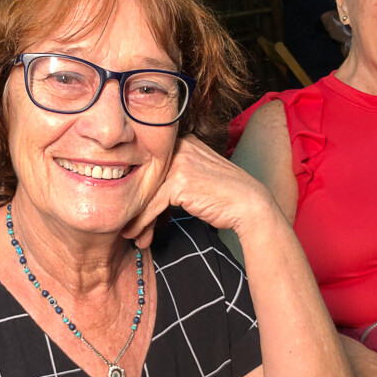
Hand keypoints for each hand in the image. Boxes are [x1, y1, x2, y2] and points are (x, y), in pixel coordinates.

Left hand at [121, 135, 277, 247]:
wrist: (249, 205)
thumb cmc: (223, 196)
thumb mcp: (194, 177)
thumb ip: (171, 176)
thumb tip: (142, 192)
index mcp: (182, 140)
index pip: (150, 165)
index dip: (139, 190)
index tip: (131, 210)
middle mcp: (179, 145)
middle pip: (145, 178)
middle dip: (135, 205)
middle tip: (126, 226)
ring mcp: (178, 161)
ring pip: (145, 192)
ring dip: (136, 217)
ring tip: (130, 235)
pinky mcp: (179, 181)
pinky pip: (152, 205)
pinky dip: (143, 223)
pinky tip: (139, 236)